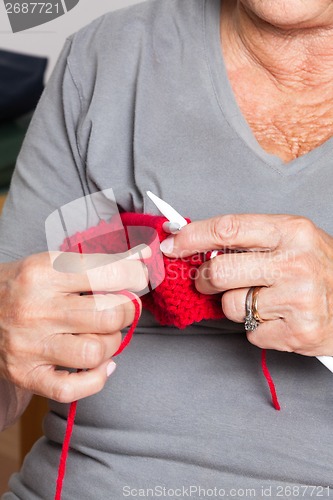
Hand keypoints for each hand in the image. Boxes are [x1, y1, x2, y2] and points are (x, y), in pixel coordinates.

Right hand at [0, 248, 148, 402]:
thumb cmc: (25, 285)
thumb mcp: (55, 263)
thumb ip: (100, 263)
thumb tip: (144, 259)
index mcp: (44, 272)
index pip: (108, 272)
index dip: (135, 275)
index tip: (138, 277)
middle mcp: (36, 309)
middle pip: (107, 315)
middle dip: (127, 311)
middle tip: (123, 307)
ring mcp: (30, 345)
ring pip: (95, 352)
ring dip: (112, 343)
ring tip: (105, 334)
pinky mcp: (26, 374)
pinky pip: (72, 388)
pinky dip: (97, 379)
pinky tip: (100, 364)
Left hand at [160, 214, 332, 355]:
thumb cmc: (318, 269)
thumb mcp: (291, 240)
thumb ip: (248, 240)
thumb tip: (193, 243)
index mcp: (291, 231)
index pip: (228, 229)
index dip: (192, 237)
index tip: (171, 244)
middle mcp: (295, 263)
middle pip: (218, 272)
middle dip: (204, 280)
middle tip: (209, 282)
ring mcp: (298, 299)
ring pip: (231, 306)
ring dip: (237, 306)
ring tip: (263, 301)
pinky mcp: (298, 332)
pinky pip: (250, 333)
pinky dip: (257, 328)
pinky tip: (278, 319)